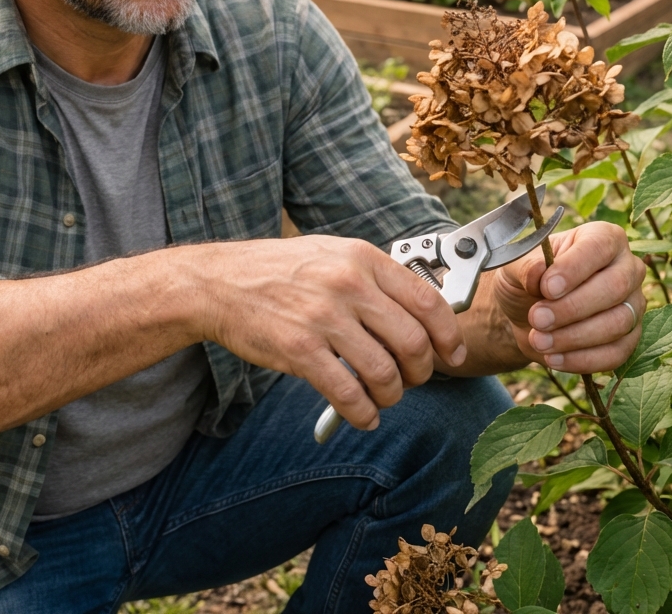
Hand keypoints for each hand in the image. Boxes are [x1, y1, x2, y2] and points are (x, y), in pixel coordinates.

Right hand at [198, 235, 467, 430]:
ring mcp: (323, 318)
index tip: (452, 354)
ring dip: (391, 397)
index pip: (428, 300)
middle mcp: (348, 284)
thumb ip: (375, 278)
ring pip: (385, 374)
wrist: (219, 282)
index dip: (448, 335)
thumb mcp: (333, 255)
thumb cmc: (278, 271)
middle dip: (420, 372)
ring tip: (381, 399)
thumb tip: (422, 312)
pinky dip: (363, 414)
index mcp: (362, 258)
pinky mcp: (300, 351)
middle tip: (410, 380)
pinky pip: (348, 395)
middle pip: (413, 342)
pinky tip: (360, 416)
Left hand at [491, 222, 645, 373]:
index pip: (599, 247)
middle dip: (572, 307)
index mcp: (602, 238)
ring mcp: (633, 304)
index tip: (546, 288)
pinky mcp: (630, 338)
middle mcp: (627, 267)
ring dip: (574, 336)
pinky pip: (617, 353)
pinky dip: (583, 359)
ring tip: (539, 340)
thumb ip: (525, 266)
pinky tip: (553, 358)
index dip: (574, 269)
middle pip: (615, 287)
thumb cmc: (525, 280)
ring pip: (618, 323)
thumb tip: (538, 273)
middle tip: (537, 318)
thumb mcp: (514, 266)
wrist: (526, 314)